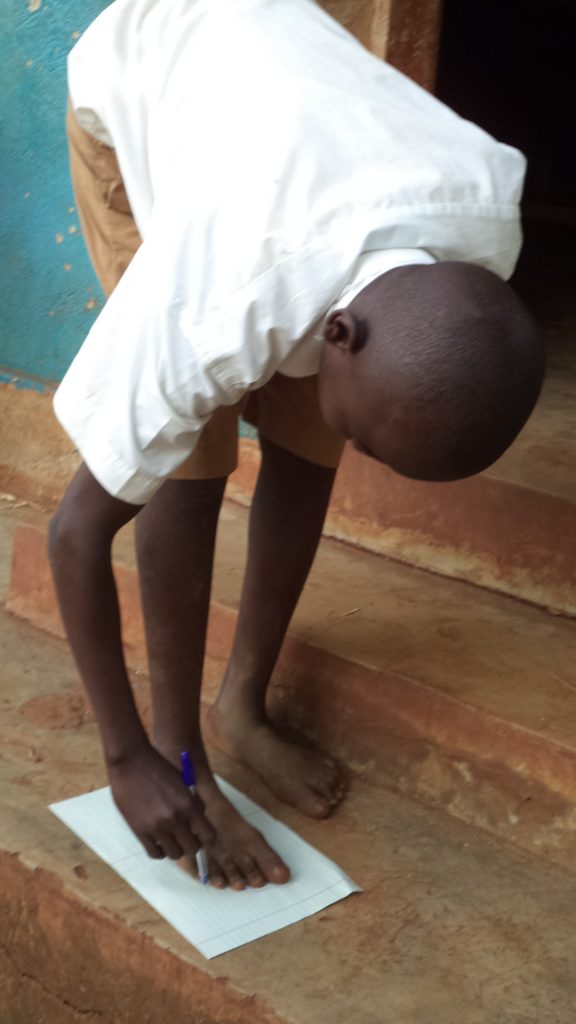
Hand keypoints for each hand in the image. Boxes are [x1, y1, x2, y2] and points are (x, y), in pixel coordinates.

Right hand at [108, 745, 214, 859]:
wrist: (130, 762)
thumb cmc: (158, 767)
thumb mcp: (183, 782)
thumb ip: (193, 801)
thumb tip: (200, 817)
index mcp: (188, 805)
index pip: (207, 835)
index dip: (208, 840)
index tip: (204, 839)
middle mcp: (174, 819)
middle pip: (192, 848)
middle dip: (192, 845)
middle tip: (188, 839)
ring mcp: (156, 828)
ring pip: (174, 854)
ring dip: (176, 849)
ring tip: (172, 841)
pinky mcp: (139, 831)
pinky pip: (154, 853)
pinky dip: (160, 851)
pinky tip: (159, 843)